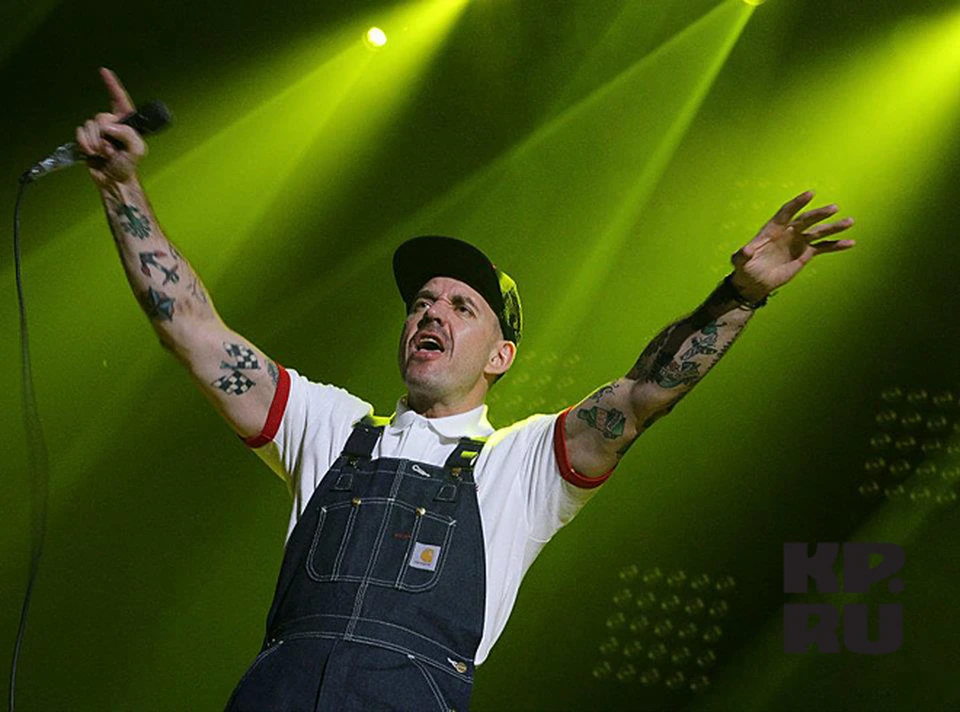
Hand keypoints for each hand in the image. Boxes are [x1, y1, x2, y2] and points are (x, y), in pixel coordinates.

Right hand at [75, 67, 146, 188]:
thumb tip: (109, 126)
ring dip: (96, 142)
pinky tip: (92, 153)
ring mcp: (99, 131)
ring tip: (104, 154)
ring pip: (89, 125)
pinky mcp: (88, 138)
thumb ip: (128, 135)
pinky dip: (85, 144)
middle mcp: (113, 124)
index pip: (120, 100)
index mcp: (127, 124)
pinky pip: (80, 133)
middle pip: (101, 117)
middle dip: (104, 134)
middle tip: (111, 149)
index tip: (104, 72)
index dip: (112, 85)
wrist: (113, 180)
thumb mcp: (137, 150)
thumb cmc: (127, 167)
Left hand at [729, 190, 855, 300]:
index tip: (810, 194)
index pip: (786, 212)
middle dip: (819, 214)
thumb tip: (746, 251)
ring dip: (834, 227)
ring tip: (850, 221)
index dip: (797, 203)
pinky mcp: (805, 254)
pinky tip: (850, 243)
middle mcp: (788, 232)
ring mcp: (798, 242)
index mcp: (772, 229)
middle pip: (806, 220)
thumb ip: (742, 255)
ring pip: (818, 232)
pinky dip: (836, 245)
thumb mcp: (740, 261)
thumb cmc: (744, 268)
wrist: (753, 282)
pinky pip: (823, 247)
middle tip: (834, 208)